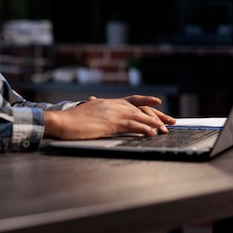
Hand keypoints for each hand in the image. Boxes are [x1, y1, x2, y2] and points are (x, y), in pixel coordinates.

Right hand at [43, 95, 176, 139]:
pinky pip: (132, 125)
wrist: (61, 121)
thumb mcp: (86, 113)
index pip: (131, 100)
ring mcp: (111, 113)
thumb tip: (98, 112)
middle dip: (156, 114)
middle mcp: (111, 105)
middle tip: (170, 120)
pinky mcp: (110, 123)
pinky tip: (153, 133)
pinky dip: (145, 128)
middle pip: (139, 108)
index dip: (146, 101)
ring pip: (138, 116)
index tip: (158, 104)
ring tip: (166, 129)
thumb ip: (95, 112)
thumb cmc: (70, 121)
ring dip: (154, 123)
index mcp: (106, 102)